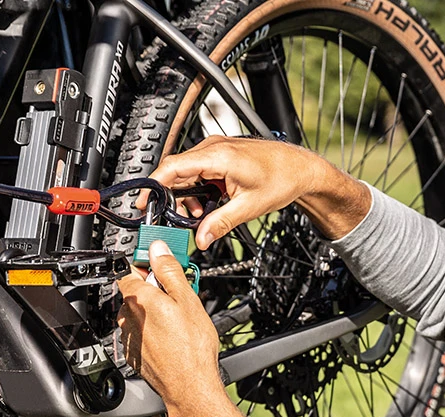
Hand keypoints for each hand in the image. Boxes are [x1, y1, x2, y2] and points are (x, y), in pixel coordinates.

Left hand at [116, 240, 222, 405]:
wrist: (190, 386)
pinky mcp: (133, 353)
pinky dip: (152, 330)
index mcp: (139, 298)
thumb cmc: (191, 347)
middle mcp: (128, 316)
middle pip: (136, 292)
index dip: (147, 265)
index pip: (130, 269)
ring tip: (178, 319)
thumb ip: (170, 271)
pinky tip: (172, 337)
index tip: (162, 266)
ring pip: (138, 313)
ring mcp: (128, 336)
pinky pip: (140, 333)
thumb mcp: (187, 299)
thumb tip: (159, 250)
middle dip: (155, 290)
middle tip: (178, 295)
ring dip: (154, 311)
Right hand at [149, 135, 369, 248]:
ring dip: (187, 197)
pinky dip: (198, 190)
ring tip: (202, 214)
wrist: (301, 169)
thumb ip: (220, 224)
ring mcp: (216, 150)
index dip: (153, 186)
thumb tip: (200, 239)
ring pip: (186, 173)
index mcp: (218, 157)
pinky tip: (210, 204)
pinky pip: (197, 172)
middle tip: (177, 219)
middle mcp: (213, 149)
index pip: (172, 167)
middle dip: (173, 198)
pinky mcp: (220, 155)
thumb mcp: (248, 208)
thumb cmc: (282, 178)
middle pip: (175, 172)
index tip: (143, 203)